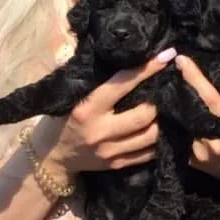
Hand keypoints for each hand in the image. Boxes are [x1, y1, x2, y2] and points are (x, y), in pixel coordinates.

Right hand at [33, 51, 176, 185]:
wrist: (51, 157)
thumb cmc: (61, 119)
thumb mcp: (69, 97)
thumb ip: (91, 79)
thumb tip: (117, 54)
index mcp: (86, 108)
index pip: (121, 85)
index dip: (146, 70)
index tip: (165, 56)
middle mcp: (100, 131)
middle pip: (144, 115)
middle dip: (158, 101)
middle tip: (166, 89)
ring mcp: (109, 151)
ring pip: (151, 136)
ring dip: (163, 121)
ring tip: (169, 109)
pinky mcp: (116, 165)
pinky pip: (148, 153)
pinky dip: (159, 141)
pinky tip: (164, 129)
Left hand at [175, 55, 219, 183]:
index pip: (211, 100)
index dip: (196, 79)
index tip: (181, 59)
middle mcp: (214, 143)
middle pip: (191, 110)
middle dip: (177, 88)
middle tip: (166, 65)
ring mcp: (199, 154)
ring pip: (181, 122)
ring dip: (172, 105)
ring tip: (164, 83)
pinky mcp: (188, 160)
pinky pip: (178, 135)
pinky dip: (173, 122)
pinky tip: (168, 110)